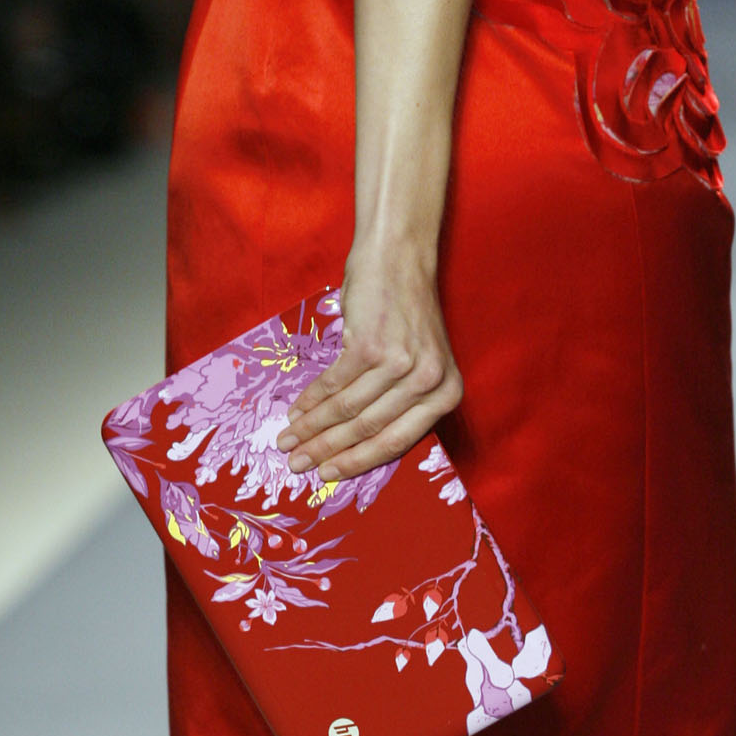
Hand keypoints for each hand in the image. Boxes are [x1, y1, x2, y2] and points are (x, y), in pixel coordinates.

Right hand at [276, 245, 463, 480]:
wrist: (398, 259)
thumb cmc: (405, 314)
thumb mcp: (418, 364)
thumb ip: (400, 403)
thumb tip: (354, 446)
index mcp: (447, 393)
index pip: (397, 442)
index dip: (357, 462)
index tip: (328, 476)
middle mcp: (429, 381)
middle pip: (369, 429)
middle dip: (328, 451)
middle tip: (297, 465)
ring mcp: (401, 363)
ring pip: (347, 409)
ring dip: (312, 428)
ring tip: (288, 441)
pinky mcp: (372, 345)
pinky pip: (334, 383)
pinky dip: (310, 401)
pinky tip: (295, 412)